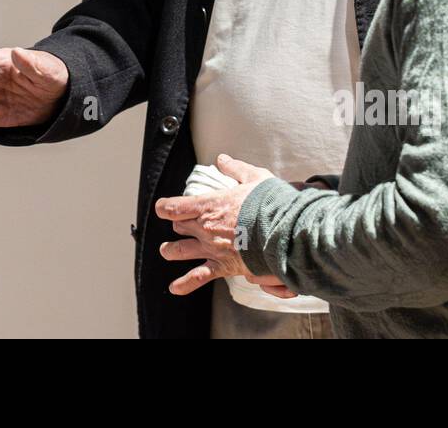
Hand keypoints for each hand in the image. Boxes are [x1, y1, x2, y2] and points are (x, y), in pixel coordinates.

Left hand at [155, 154, 276, 295]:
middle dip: (179, 224)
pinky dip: (184, 284)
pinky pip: (198, 277)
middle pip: (179, 226)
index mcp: (209, 205)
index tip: (163, 207)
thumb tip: (222, 160)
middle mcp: (205, 227)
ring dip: (171, 250)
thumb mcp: (254, 177)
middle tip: (183, 224)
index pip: (174, 207)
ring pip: (180, 250)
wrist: (284, 231)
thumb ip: (235, 169)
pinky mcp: (223, 266)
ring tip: (167, 251)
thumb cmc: (270, 202)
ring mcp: (212, 248)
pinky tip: (175, 288)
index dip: (165, 207)